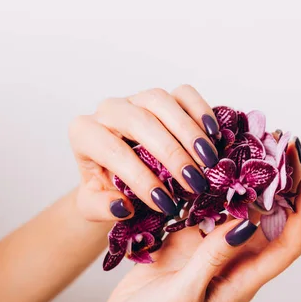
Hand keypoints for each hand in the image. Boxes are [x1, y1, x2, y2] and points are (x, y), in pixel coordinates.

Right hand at [68, 168, 300, 301]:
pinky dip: (214, 188)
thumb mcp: (187, 293)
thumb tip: (245, 223)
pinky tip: (214, 164)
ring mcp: (214, 249)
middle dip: (281, 184)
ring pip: (241, 210)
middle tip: (283, 146)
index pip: (289, 242)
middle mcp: (237, 260)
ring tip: (254, 146)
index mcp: (245, 279)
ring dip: (249, 181)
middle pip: (272, 220)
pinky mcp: (192, 241)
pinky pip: (210, 210)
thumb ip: (214, 258)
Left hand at [69, 85, 220, 220]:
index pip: (113, 151)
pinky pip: (184, 94)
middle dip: (171, 154)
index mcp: (86, 134)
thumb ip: (102, 208)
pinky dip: (201, 111)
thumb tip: (123, 206)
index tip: (166, 203)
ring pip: (161, 101)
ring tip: (208, 160)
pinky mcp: (164, 97)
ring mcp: (137, 99)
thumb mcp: (94, 206)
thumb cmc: (107, 189)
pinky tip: (214, 135)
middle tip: (194, 182)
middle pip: (140, 122)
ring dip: (189, 132)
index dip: (141, 178)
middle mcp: (109, 111)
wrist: (117, 173)